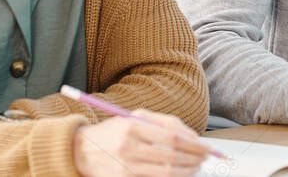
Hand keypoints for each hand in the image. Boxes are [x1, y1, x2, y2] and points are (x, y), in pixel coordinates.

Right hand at [72, 109, 210, 176]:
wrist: (81, 151)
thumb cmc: (113, 132)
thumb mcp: (132, 118)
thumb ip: (161, 122)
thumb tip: (191, 136)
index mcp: (132, 125)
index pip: (172, 135)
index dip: (193, 143)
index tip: (206, 146)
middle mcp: (129, 146)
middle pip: (172, 155)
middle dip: (194, 157)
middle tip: (205, 158)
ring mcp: (126, 166)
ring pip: (167, 172)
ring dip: (187, 170)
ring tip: (196, 166)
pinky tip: (180, 173)